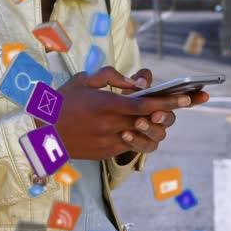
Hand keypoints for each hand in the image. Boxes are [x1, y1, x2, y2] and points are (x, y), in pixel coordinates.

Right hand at [35, 67, 191, 159]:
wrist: (42, 132)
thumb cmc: (63, 101)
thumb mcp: (85, 79)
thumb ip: (114, 76)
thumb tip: (139, 82)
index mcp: (105, 105)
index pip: (145, 105)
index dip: (170, 102)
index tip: (188, 97)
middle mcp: (110, 126)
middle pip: (151, 122)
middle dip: (170, 114)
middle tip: (179, 104)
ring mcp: (109, 142)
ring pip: (145, 138)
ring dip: (155, 127)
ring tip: (155, 116)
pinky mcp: (106, 153)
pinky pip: (131, 145)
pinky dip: (138, 134)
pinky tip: (135, 125)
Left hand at [120, 69, 209, 153]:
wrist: (109, 122)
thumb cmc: (124, 100)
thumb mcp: (130, 86)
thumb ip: (139, 79)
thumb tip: (142, 83)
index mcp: (163, 102)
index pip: (183, 100)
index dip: (195, 97)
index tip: (204, 94)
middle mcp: (163, 118)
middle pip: (170, 118)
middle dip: (165, 115)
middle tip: (155, 114)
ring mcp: (155, 133)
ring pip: (159, 134)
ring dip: (149, 128)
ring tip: (137, 122)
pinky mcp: (144, 145)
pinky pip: (145, 146)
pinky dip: (136, 141)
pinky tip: (125, 134)